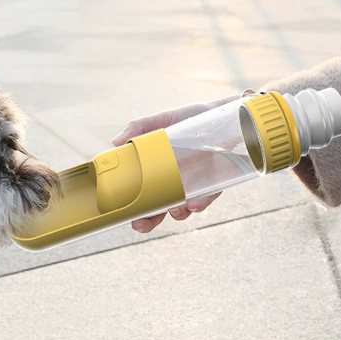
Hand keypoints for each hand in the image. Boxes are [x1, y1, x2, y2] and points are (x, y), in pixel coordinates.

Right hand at [110, 94, 239, 232]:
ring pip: (181, 210)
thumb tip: (115, 141)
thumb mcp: (163, 120)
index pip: (140, 194)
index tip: (123, 214)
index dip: (131, 207)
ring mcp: (192, 187)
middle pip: (156, 210)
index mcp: (156, 170)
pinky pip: (204, 200)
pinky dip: (198, 204)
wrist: (225, 115)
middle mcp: (172, 183)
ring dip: (175, 213)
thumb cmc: (191, 119)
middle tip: (140, 225)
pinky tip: (193, 203)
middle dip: (147, 222)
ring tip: (174, 209)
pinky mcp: (212, 187)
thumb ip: (140, 127)